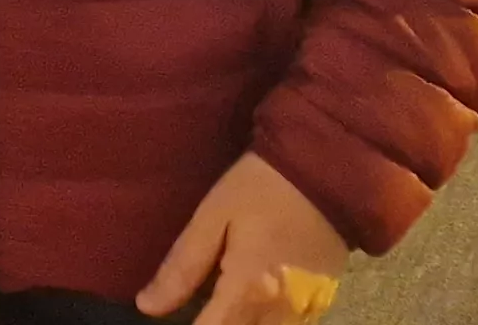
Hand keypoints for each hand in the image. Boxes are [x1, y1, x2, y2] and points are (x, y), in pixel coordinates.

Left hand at [140, 155, 347, 324]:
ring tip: (219, 306)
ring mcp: (305, 311)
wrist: (329, 168)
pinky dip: (265, 322)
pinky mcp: (322, 302)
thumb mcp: (214, 215)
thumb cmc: (264, 186)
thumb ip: (182, 266)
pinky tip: (250, 307)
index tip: (172, 320)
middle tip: (199, 307)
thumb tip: (147, 306)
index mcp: (247, 291)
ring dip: (240, 324)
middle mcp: (279, 312)